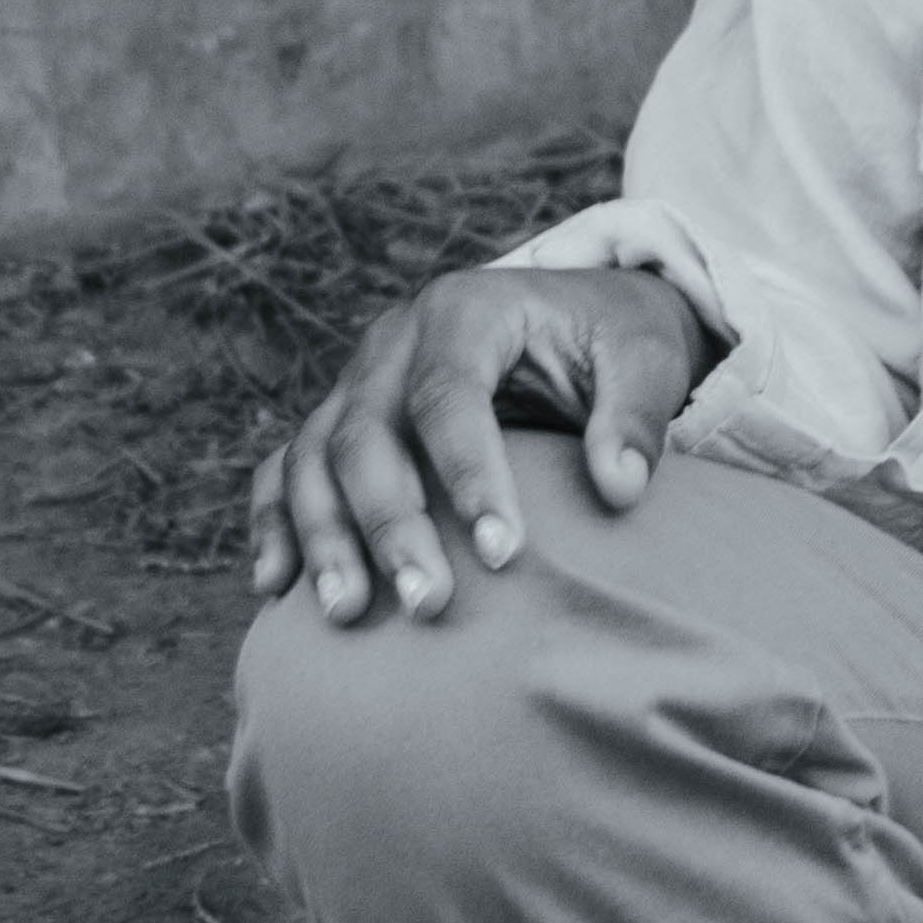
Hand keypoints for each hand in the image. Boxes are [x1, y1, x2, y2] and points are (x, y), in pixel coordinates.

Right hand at [246, 266, 708, 625]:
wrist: (581, 318)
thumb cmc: (614, 342)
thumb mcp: (646, 358)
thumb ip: (634, 416)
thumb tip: (618, 488)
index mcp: (466, 310)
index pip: (450, 394)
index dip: (469, 474)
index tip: (504, 553)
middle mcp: (394, 341)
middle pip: (367, 432)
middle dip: (389, 523)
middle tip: (428, 602)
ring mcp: (358, 381)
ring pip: (313, 455)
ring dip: (323, 536)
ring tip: (346, 612)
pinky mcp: (341, 419)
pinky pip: (286, 467)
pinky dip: (276, 523)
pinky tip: (275, 589)